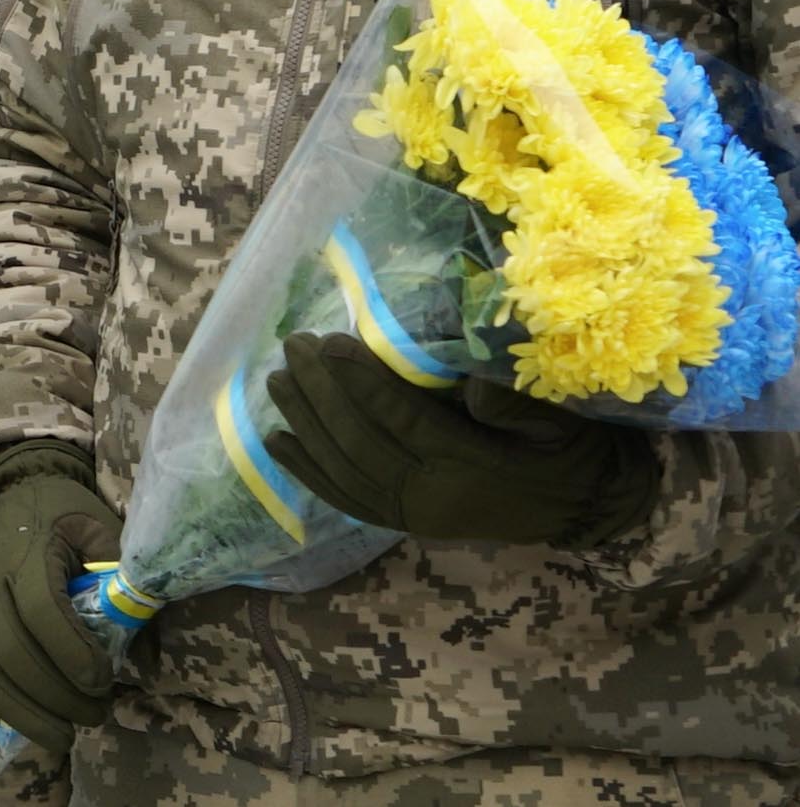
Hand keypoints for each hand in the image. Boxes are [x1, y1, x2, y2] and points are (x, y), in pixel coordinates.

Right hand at [0, 446, 120, 756]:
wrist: (11, 494)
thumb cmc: (64, 514)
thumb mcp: (103, 532)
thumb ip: (126, 587)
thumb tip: (150, 661)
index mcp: (26, 556)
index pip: (42, 612)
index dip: (72, 653)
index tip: (104, 680)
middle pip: (11, 651)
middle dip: (55, 694)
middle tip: (96, 715)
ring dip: (21, 712)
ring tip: (62, 737)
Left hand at [264, 331, 654, 547]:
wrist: (587, 508)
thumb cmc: (572, 451)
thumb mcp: (560, 421)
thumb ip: (515, 405)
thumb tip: (467, 383)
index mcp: (472, 469)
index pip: (403, 421)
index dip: (363, 380)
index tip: (331, 341)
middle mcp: (434, 498)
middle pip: (361, 443)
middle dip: (321, 392)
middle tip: (294, 346)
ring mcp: (416, 515)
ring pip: (344, 469)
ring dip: (305, 423)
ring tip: (278, 379)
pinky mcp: (406, 522)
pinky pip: (346, 498)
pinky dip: (307, 470)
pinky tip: (276, 440)